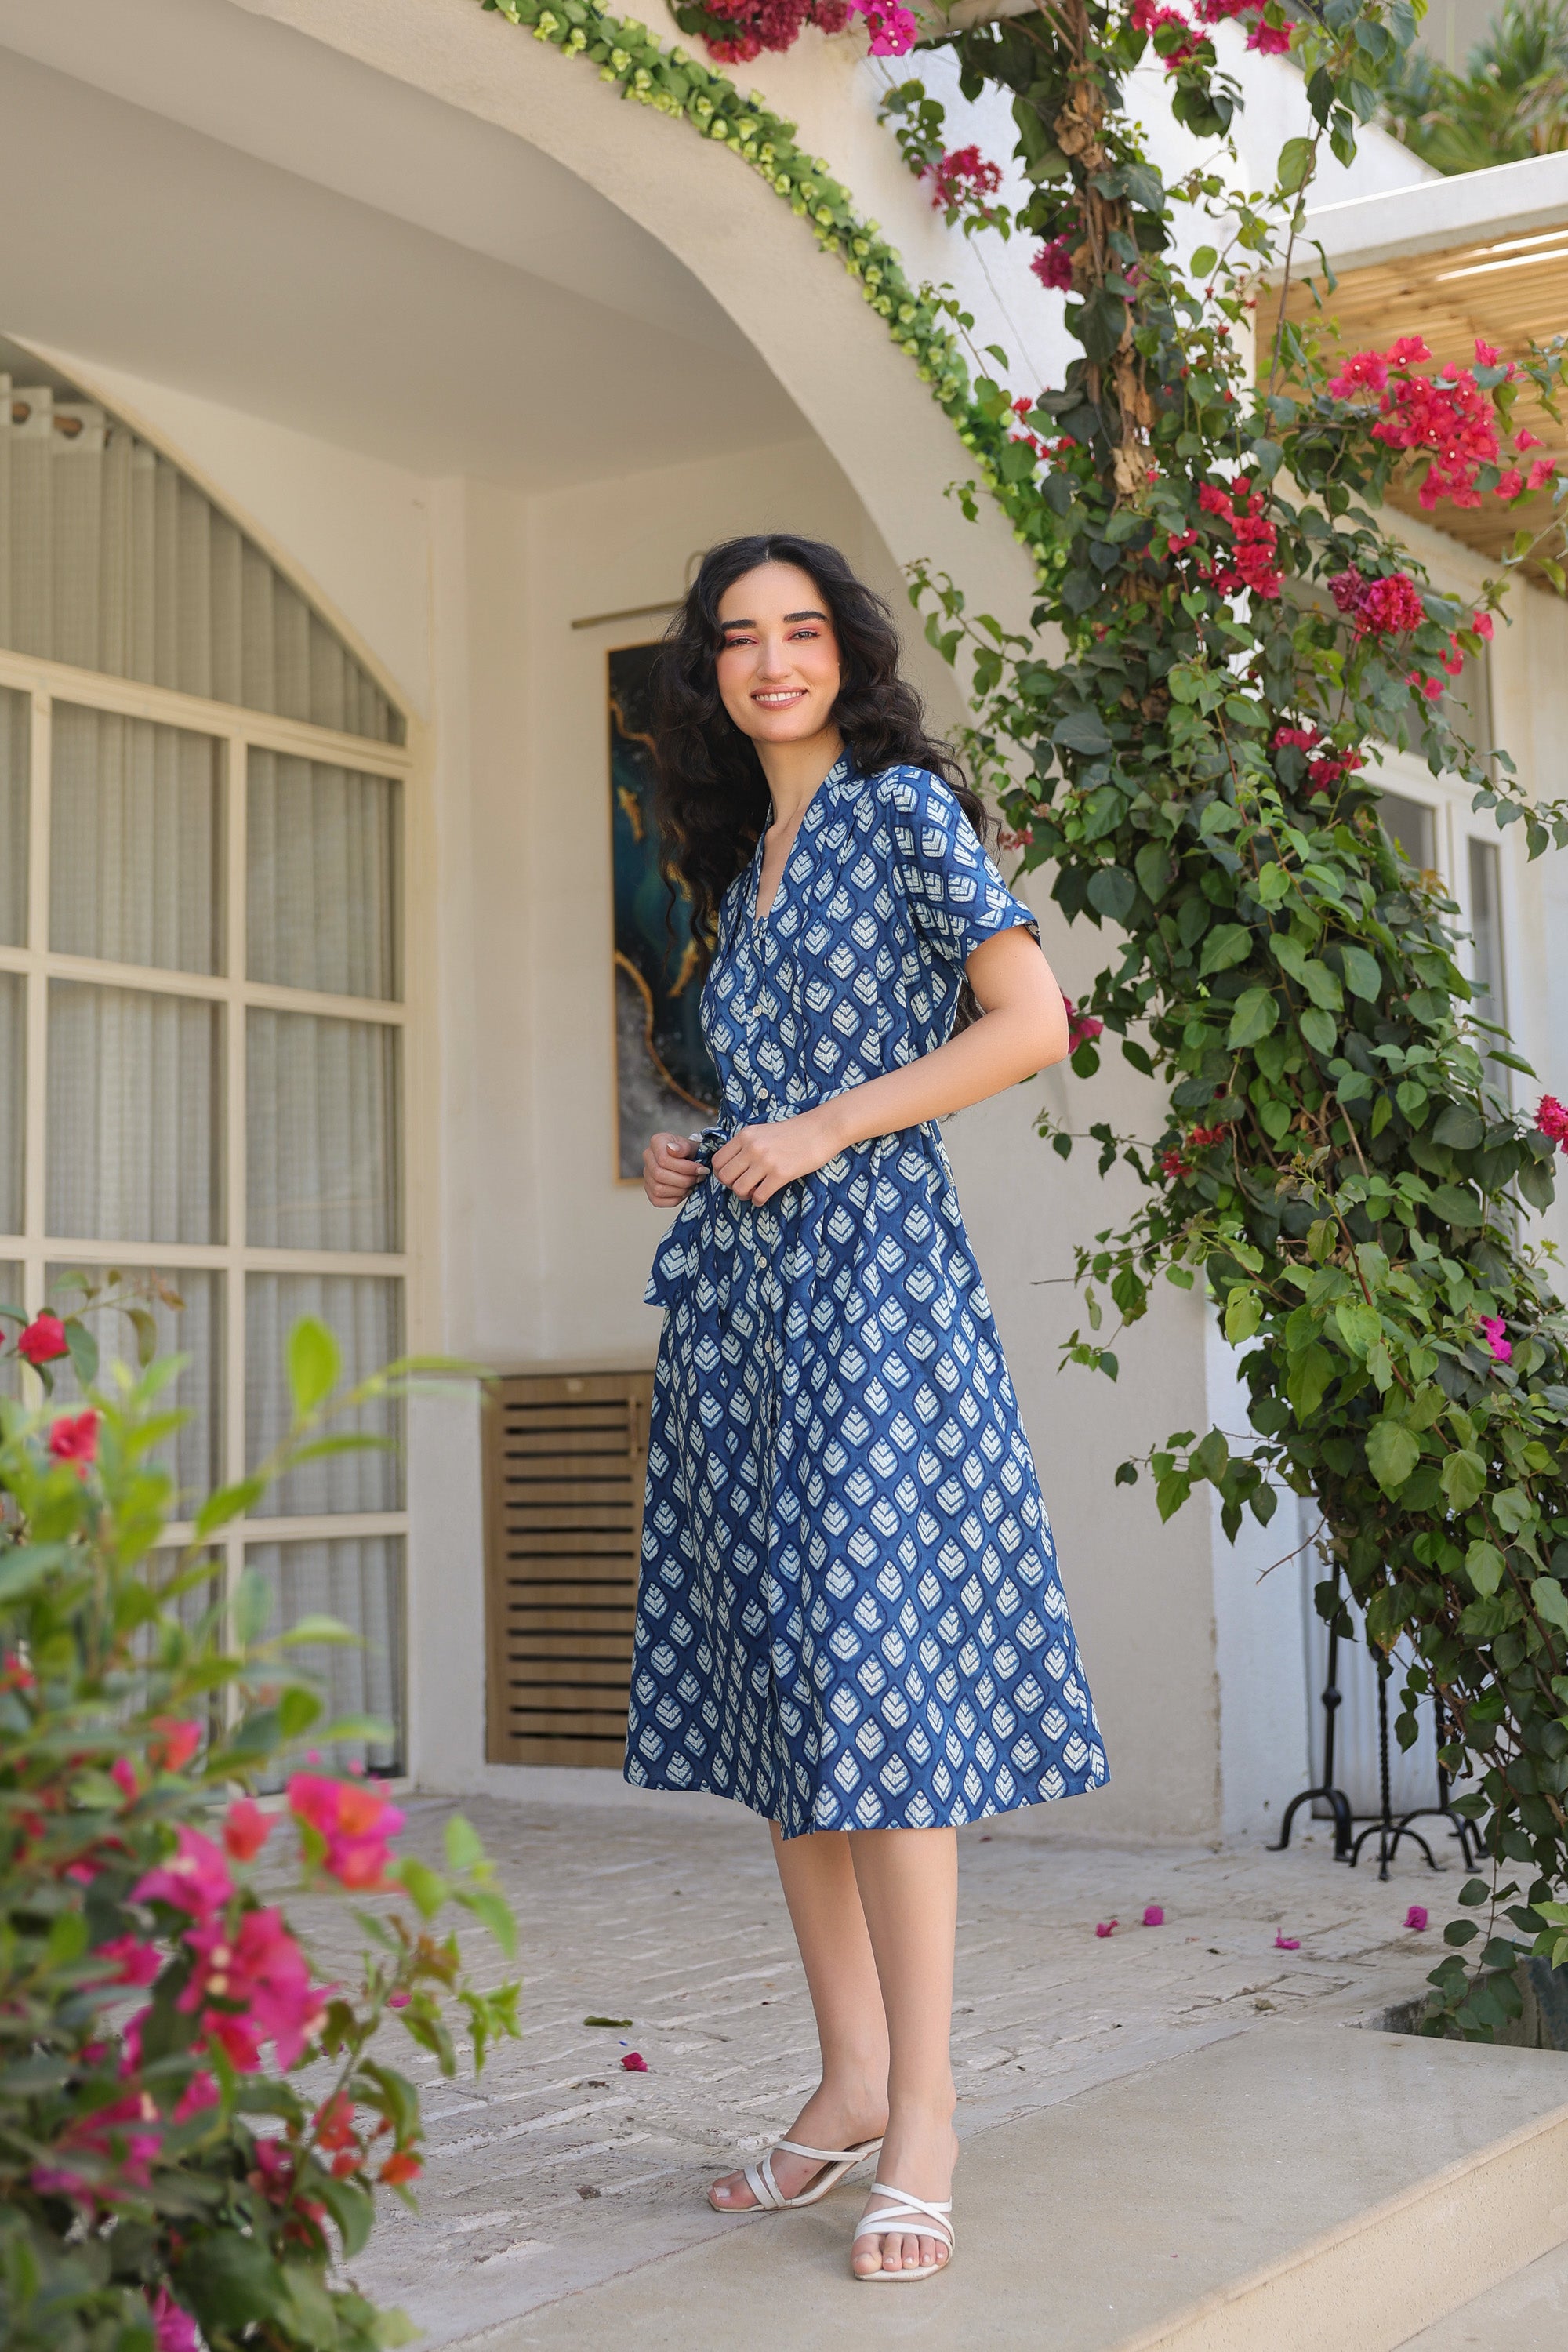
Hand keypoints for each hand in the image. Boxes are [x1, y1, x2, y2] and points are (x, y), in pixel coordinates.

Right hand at [643, 1131, 708, 1208]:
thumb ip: (685, 1147)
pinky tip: (684, 1191)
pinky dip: (675, 1199)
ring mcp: (647, 1175)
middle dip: (685, 1180)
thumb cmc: (691, 1152)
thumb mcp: (693, 1146)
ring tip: (692, 1184)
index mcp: (657, 1142)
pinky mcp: (649, 1190)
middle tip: (699, 1178)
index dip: (685, 1167)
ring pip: (658, 1189)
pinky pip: (657, 1200)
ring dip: (681, 1190)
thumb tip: (673, 1150)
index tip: (701, 1169)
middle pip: (659, 1175)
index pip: (663, 1159)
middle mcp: (648, 1157)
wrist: (690, 1160)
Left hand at [710, 1107, 841, 1203]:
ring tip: (753, 1192)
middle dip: (731, 1185)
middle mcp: (752, 1147)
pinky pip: (759, 1196)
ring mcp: (766, 1161)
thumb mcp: (763, 1131)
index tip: (732, 1176)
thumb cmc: (794, 1132)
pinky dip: (758, 1200)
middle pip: (724, 1176)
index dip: (721, 1172)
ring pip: (739, 1189)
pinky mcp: (781, 1174)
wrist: (821, 1129)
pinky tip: (763, 1196)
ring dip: (744, 1195)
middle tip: (742, 1186)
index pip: (718, 1160)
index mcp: (745, 1135)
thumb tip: (732, 1167)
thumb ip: (746, 1145)